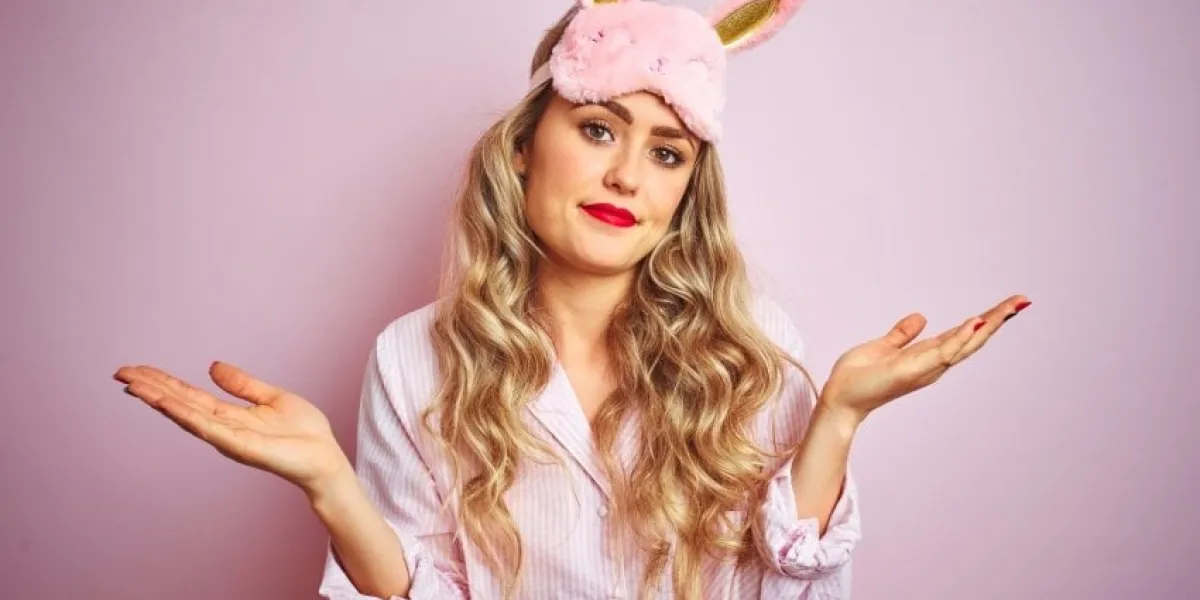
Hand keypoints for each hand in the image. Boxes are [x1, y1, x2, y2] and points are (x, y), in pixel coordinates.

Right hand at [114, 361, 350, 496]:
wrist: (325, 456)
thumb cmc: (304, 433)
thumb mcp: (271, 397)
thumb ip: (242, 384)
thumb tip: (213, 366)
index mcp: (229, 414)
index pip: (188, 395)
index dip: (162, 382)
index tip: (137, 369)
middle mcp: (221, 427)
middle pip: (179, 404)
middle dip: (150, 388)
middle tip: (120, 373)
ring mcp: (227, 437)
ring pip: (185, 415)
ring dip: (159, 400)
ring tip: (132, 385)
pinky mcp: (238, 446)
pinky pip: (207, 427)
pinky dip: (184, 415)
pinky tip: (165, 403)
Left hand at [819, 294, 1030, 422]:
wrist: (840, 397)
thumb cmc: (859, 376)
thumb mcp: (885, 347)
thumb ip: (903, 335)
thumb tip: (921, 318)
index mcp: (928, 355)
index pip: (963, 334)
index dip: (986, 320)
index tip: (1009, 304)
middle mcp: (933, 363)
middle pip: (973, 338)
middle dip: (998, 320)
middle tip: (1023, 300)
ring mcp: (925, 367)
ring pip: (965, 343)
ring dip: (988, 325)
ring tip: (1010, 307)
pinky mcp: (912, 369)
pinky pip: (942, 351)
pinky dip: (960, 337)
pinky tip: (975, 323)